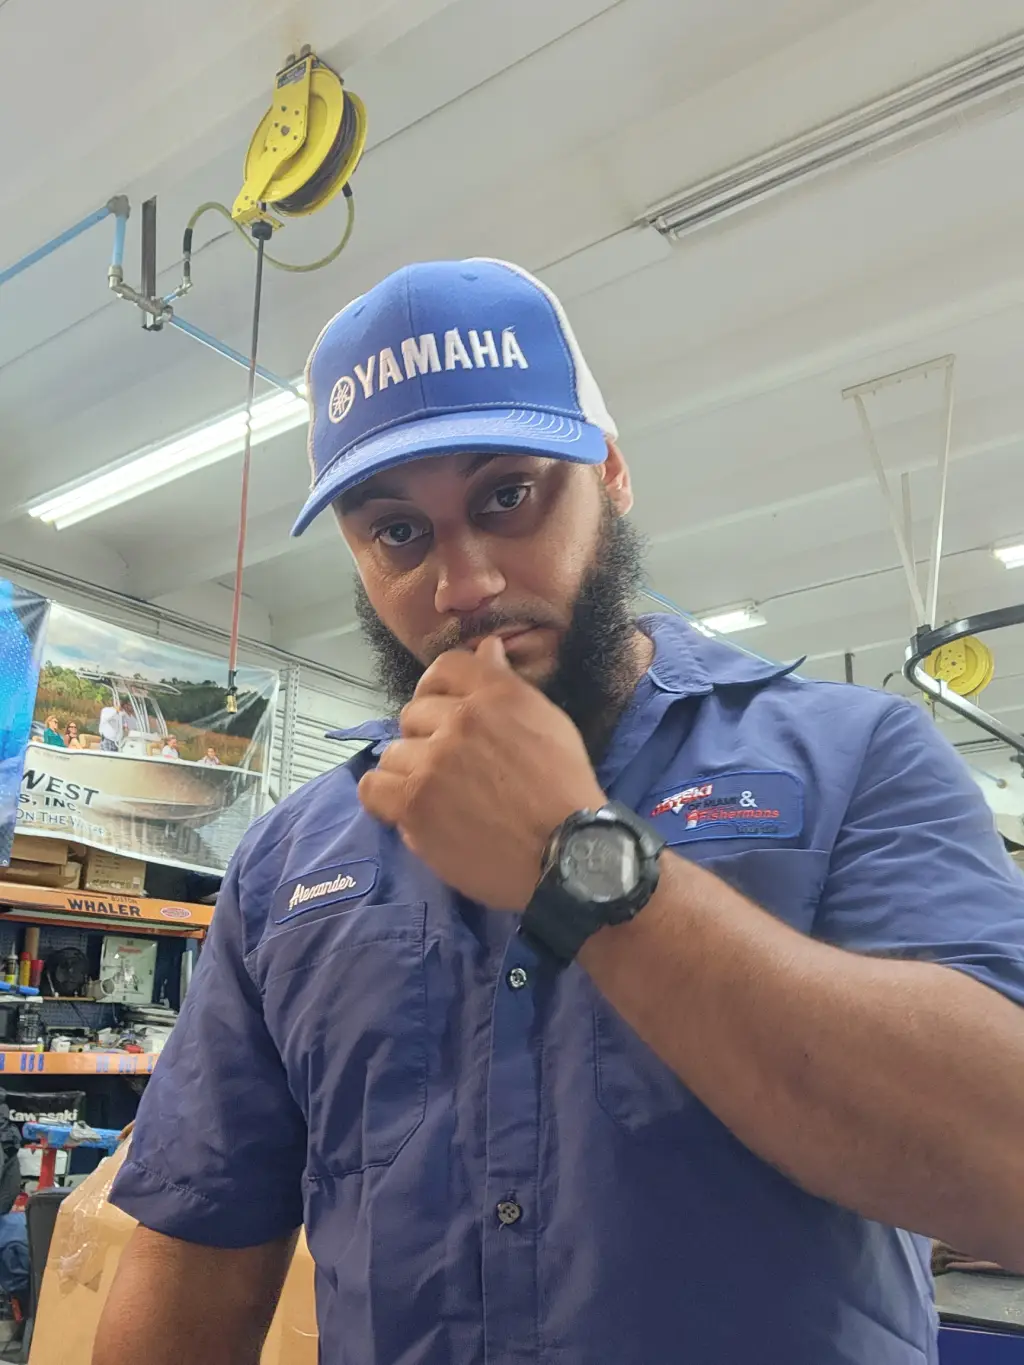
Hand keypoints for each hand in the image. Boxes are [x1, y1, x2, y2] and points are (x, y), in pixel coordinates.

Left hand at [357, 637, 605, 908]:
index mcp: (497, 694)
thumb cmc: (565, 791)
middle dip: (427, 738)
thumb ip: (507, 684)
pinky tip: (410, 810)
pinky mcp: (415, 803)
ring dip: (410, 773)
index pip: (445, 667)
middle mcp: (460, 719)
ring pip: (393, 753)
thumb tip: (486, 646)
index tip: (439, 711)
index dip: (436, 688)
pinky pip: (374, 787)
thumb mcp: (549, 723)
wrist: (568, 855)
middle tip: (452, 770)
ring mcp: (433, 762)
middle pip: (413, 714)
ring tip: (438, 798)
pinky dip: (386, 799)